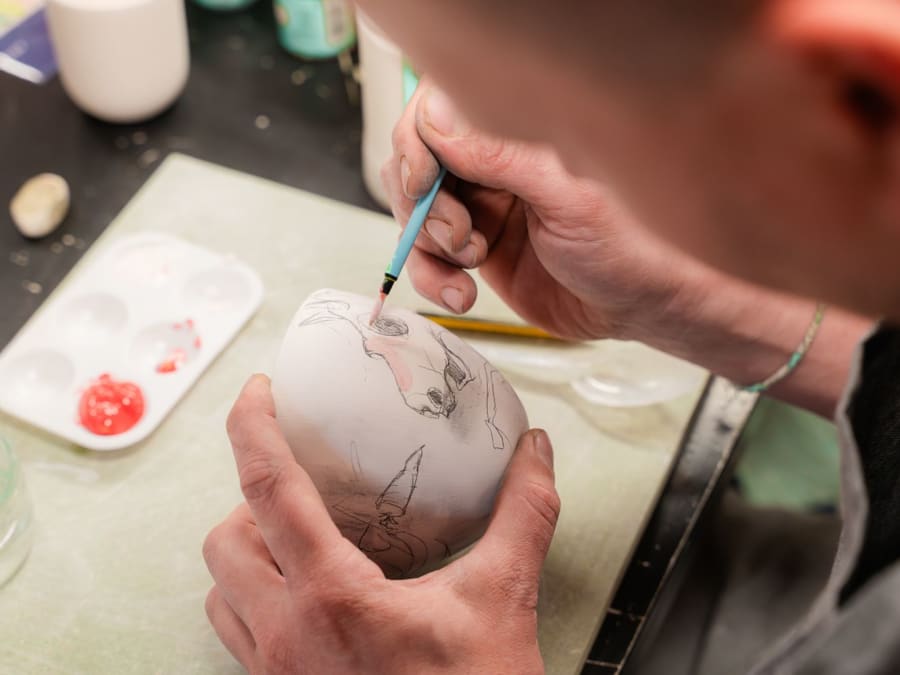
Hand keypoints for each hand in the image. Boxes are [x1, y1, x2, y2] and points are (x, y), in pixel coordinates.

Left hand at [203, 375, 558, 674]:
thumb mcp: (503, 599)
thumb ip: (522, 515)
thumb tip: (534, 453)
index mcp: (334, 598)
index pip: (269, 489)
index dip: (253, 427)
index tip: (258, 392)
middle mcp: (288, 637)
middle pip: (223, 540)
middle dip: (248, 500)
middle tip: (297, 485)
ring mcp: (277, 674)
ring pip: (220, 593)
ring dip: (245, 553)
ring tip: (294, 537)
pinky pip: (238, 635)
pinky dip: (252, 598)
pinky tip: (304, 593)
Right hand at [382, 80, 714, 340]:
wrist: (640, 306)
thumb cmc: (628, 244)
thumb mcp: (567, 197)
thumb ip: (501, 158)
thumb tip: (436, 120)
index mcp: (517, 134)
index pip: (437, 114)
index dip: (418, 145)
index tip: (423, 181)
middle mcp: (494, 165)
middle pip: (416, 164)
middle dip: (424, 203)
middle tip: (458, 234)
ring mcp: (482, 207)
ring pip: (416, 212)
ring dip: (428, 243)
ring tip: (470, 262)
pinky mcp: (476, 250)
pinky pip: (427, 257)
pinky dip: (431, 277)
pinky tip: (460, 291)